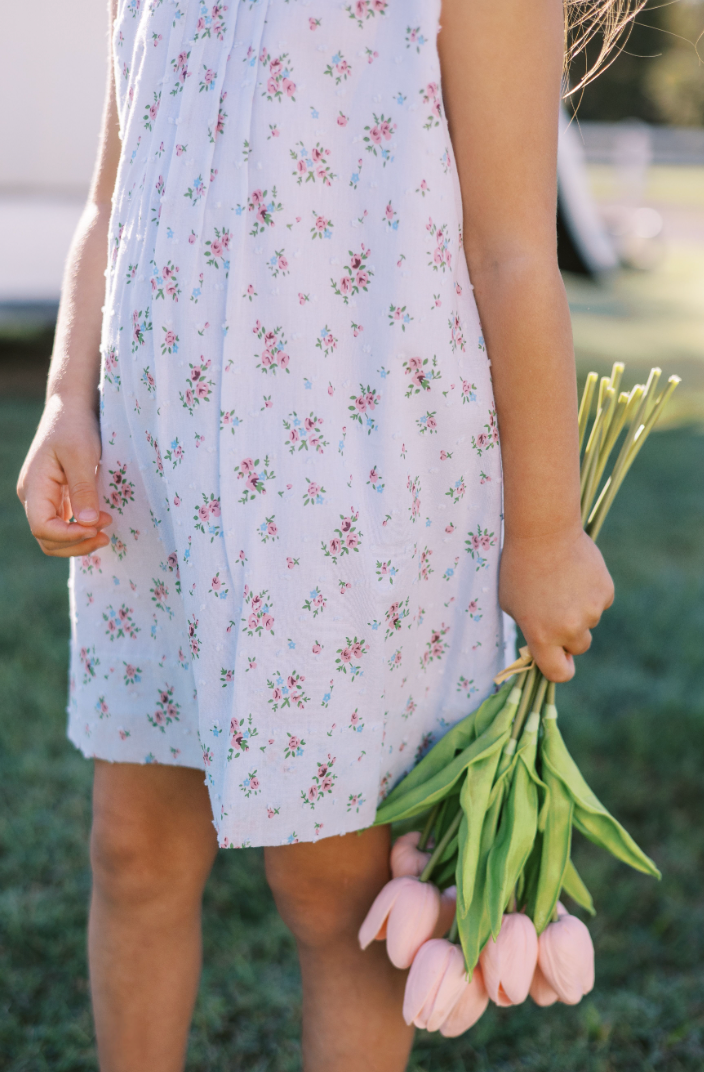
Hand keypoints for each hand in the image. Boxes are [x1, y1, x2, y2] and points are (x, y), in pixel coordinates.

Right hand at [17, 395, 112, 557]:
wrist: (70, 409)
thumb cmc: (74, 427)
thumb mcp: (81, 455)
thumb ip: (83, 490)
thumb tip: (88, 523)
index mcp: (34, 486)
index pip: (42, 527)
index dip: (68, 536)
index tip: (96, 528)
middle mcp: (34, 497)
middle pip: (46, 538)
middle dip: (75, 544)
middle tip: (106, 534)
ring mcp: (43, 498)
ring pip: (54, 536)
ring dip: (79, 541)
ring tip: (105, 532)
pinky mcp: (55, 497)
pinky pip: (63, 524)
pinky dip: (80, 531)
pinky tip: (100, 524)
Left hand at [499, 527, 613, 681]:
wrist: (543, 532)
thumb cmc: (518, 567)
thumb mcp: (511, 604)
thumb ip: (530, 628)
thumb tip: (544, 644)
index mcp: (542, 636)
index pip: (559, 673)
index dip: (560, 669)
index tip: (558, 660)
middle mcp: (569, 629)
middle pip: (578, 646)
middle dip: (569, 635)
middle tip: (555, 609)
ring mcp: (591, 611)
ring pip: (589, 621)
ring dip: (579, 609)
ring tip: (561, 582)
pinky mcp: (605, 592)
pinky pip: (600, 601)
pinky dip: (591, 592)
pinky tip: (575, 573)